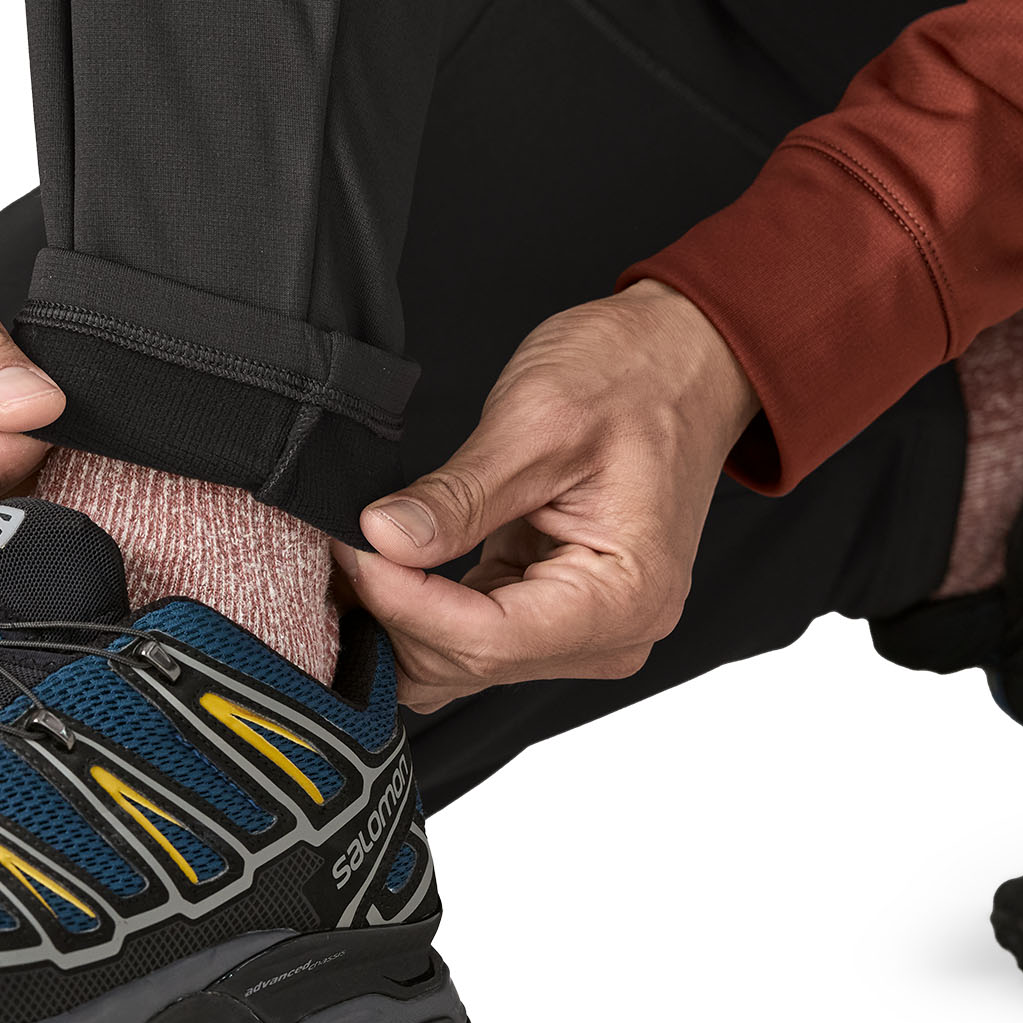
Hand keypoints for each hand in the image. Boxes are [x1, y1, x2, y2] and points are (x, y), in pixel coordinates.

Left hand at [334, 281, 759, 711]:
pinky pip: (467, 633)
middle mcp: (610, 633)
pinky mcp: (549, 608)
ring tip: (357, 546)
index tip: (349, 548)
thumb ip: (459, 495)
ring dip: (399, 614)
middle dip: (391, 610)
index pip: (484, 639)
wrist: (682, 359)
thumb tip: (383, 539)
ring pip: (457, 660)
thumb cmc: (631, 377)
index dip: (401, 602)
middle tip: (340, 538)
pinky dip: (420, 604)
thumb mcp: (538, 421)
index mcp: (624, 598)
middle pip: (467, 662)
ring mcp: (579, 629)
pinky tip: (387, 557)